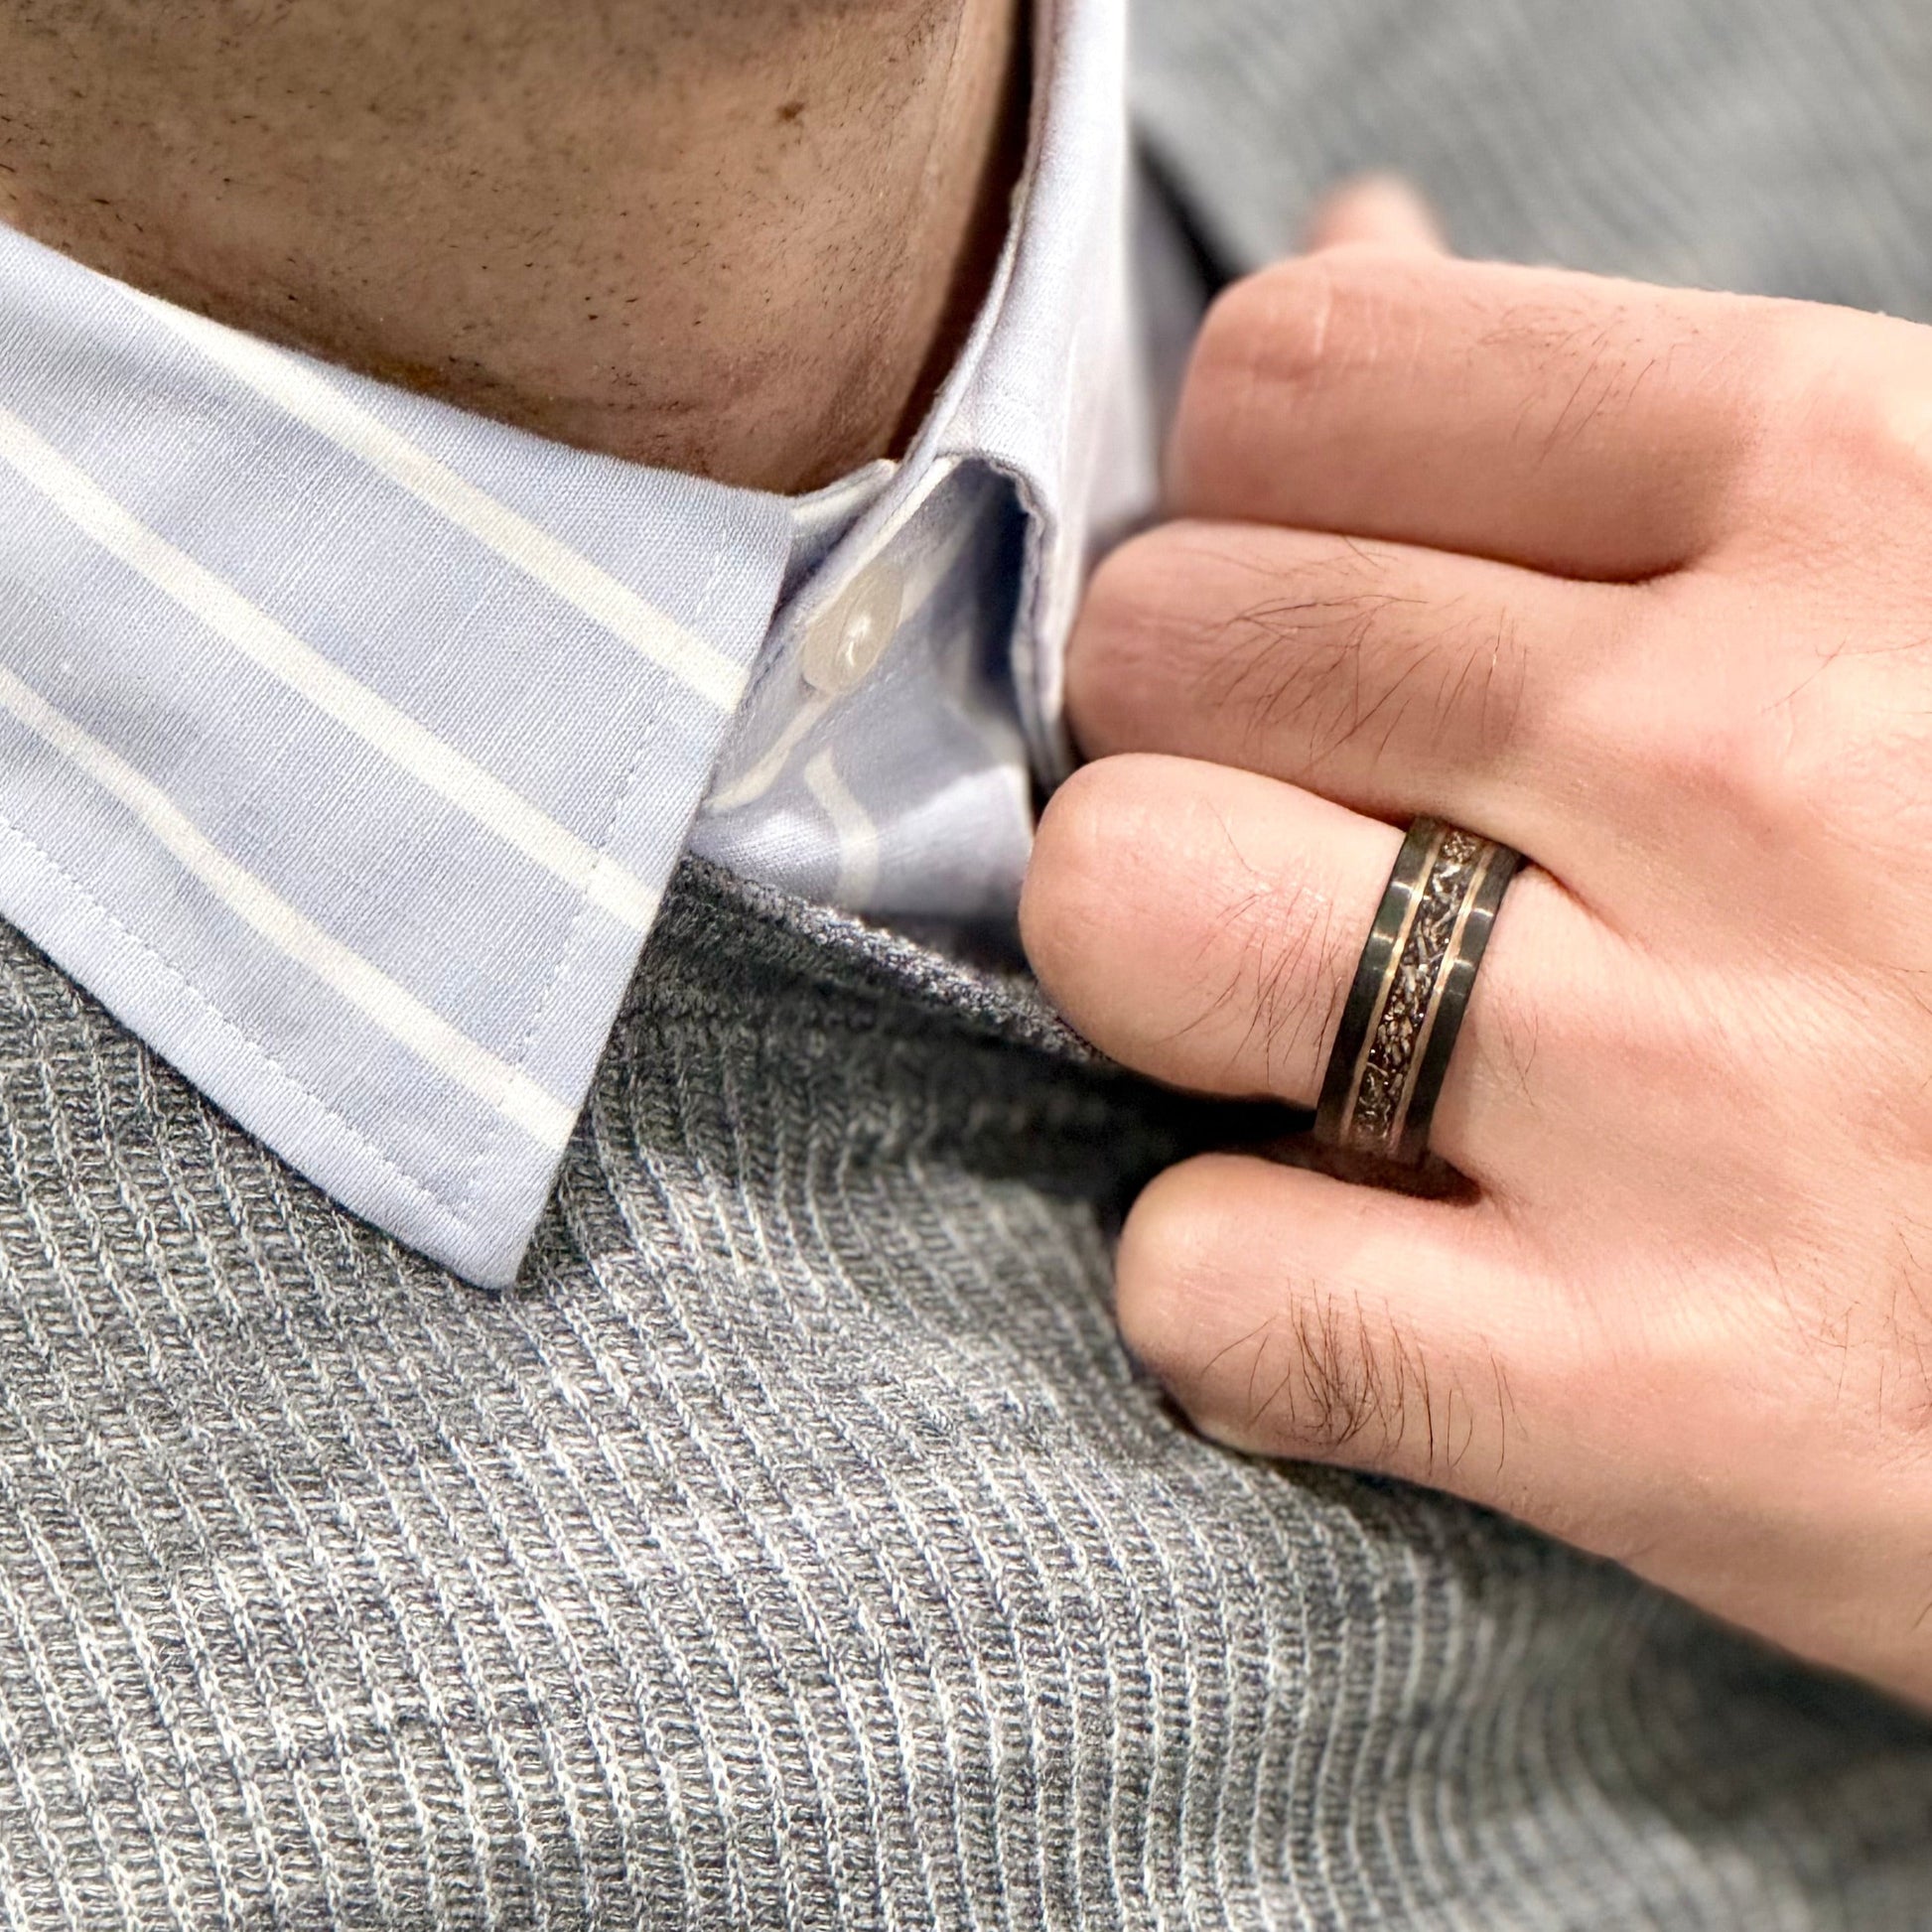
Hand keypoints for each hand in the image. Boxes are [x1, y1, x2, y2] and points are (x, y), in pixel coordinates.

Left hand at [1021, 181, 1931, 1708]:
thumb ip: (1619, 441)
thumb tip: (1358, 253)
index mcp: (1861, 484)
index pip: (1293, 381)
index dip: (1242, 514)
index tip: (1323, 631)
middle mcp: (1760, 756)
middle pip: (1167, 645)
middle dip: (1189, 748)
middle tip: (1329, 859)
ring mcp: (1699, 1085)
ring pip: (1121, 908)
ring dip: (1165, 980)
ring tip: (1313, 1046)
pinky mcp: (1652, 1397)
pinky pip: (1204, 1283)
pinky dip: (1232, 1301)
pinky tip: (1373, 1296)